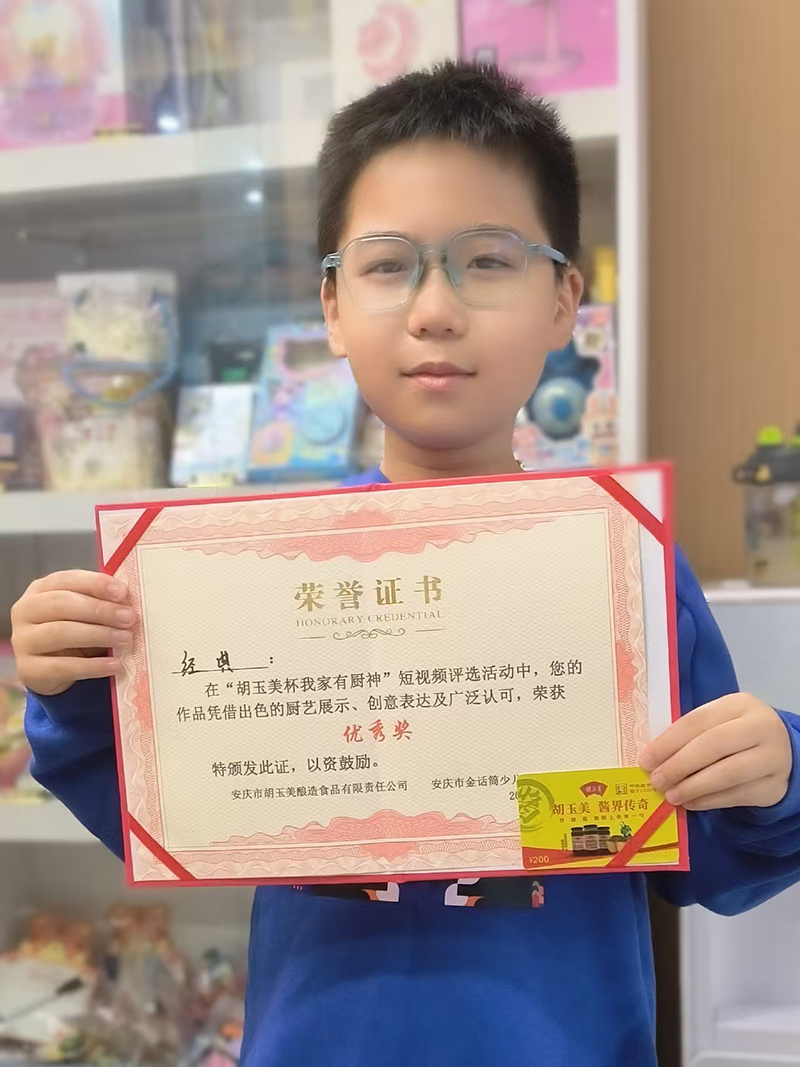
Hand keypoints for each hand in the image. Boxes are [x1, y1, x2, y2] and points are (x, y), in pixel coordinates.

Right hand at [11, 571, 133, 696]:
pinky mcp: (28, 669)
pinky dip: (93, 666)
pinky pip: (63, 667)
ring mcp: (23, 641)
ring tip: (126, 639)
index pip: (66, 579)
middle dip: (99, 610)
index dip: (95, 584)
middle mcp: (25, 611)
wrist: (48, 670)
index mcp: (40, 589)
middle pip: (62, 604)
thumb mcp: (82, 613)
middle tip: (129, 617)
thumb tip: (127, 600)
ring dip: (98, 635)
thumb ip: (98, 602)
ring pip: (60, 633)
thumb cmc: (71, 631)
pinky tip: (115, 665)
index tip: (123, 592)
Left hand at [639, 693, 792, 809]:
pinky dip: (709, 801)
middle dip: (678, 765)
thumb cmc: (736, 734)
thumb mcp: (718, 722)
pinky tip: (690, 802)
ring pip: (727, 773)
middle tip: (656, 781)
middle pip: (713, 745)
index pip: (698, 721)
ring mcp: (773, 757)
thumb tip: (653, 759)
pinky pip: (737, 796)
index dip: (668, 742)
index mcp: (739, 704)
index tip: (645, 759)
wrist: (781, 751)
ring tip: (671, 795)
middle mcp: (761, 727)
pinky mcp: (775, 786)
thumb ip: (690, 735)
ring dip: (692, 787)